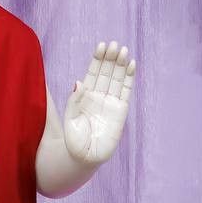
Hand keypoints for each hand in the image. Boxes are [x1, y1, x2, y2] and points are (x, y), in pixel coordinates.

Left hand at [63, 41, 134, 163]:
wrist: (84, 158)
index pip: (93, 73)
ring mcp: (111, 102)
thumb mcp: (69, 119)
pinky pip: (126, 91)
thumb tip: (78, 82)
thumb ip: (74, 101)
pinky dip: (129, 78)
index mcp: (85, 95)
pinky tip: (132, 65)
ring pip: (117, 79)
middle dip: (110, 58)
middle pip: (106, 72)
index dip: (97, 59)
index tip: (101, 46)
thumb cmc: (73, 141)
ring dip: (121, 65)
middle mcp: (99, 96)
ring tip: (123, 50)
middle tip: (114, 44)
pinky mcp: (121, 111)